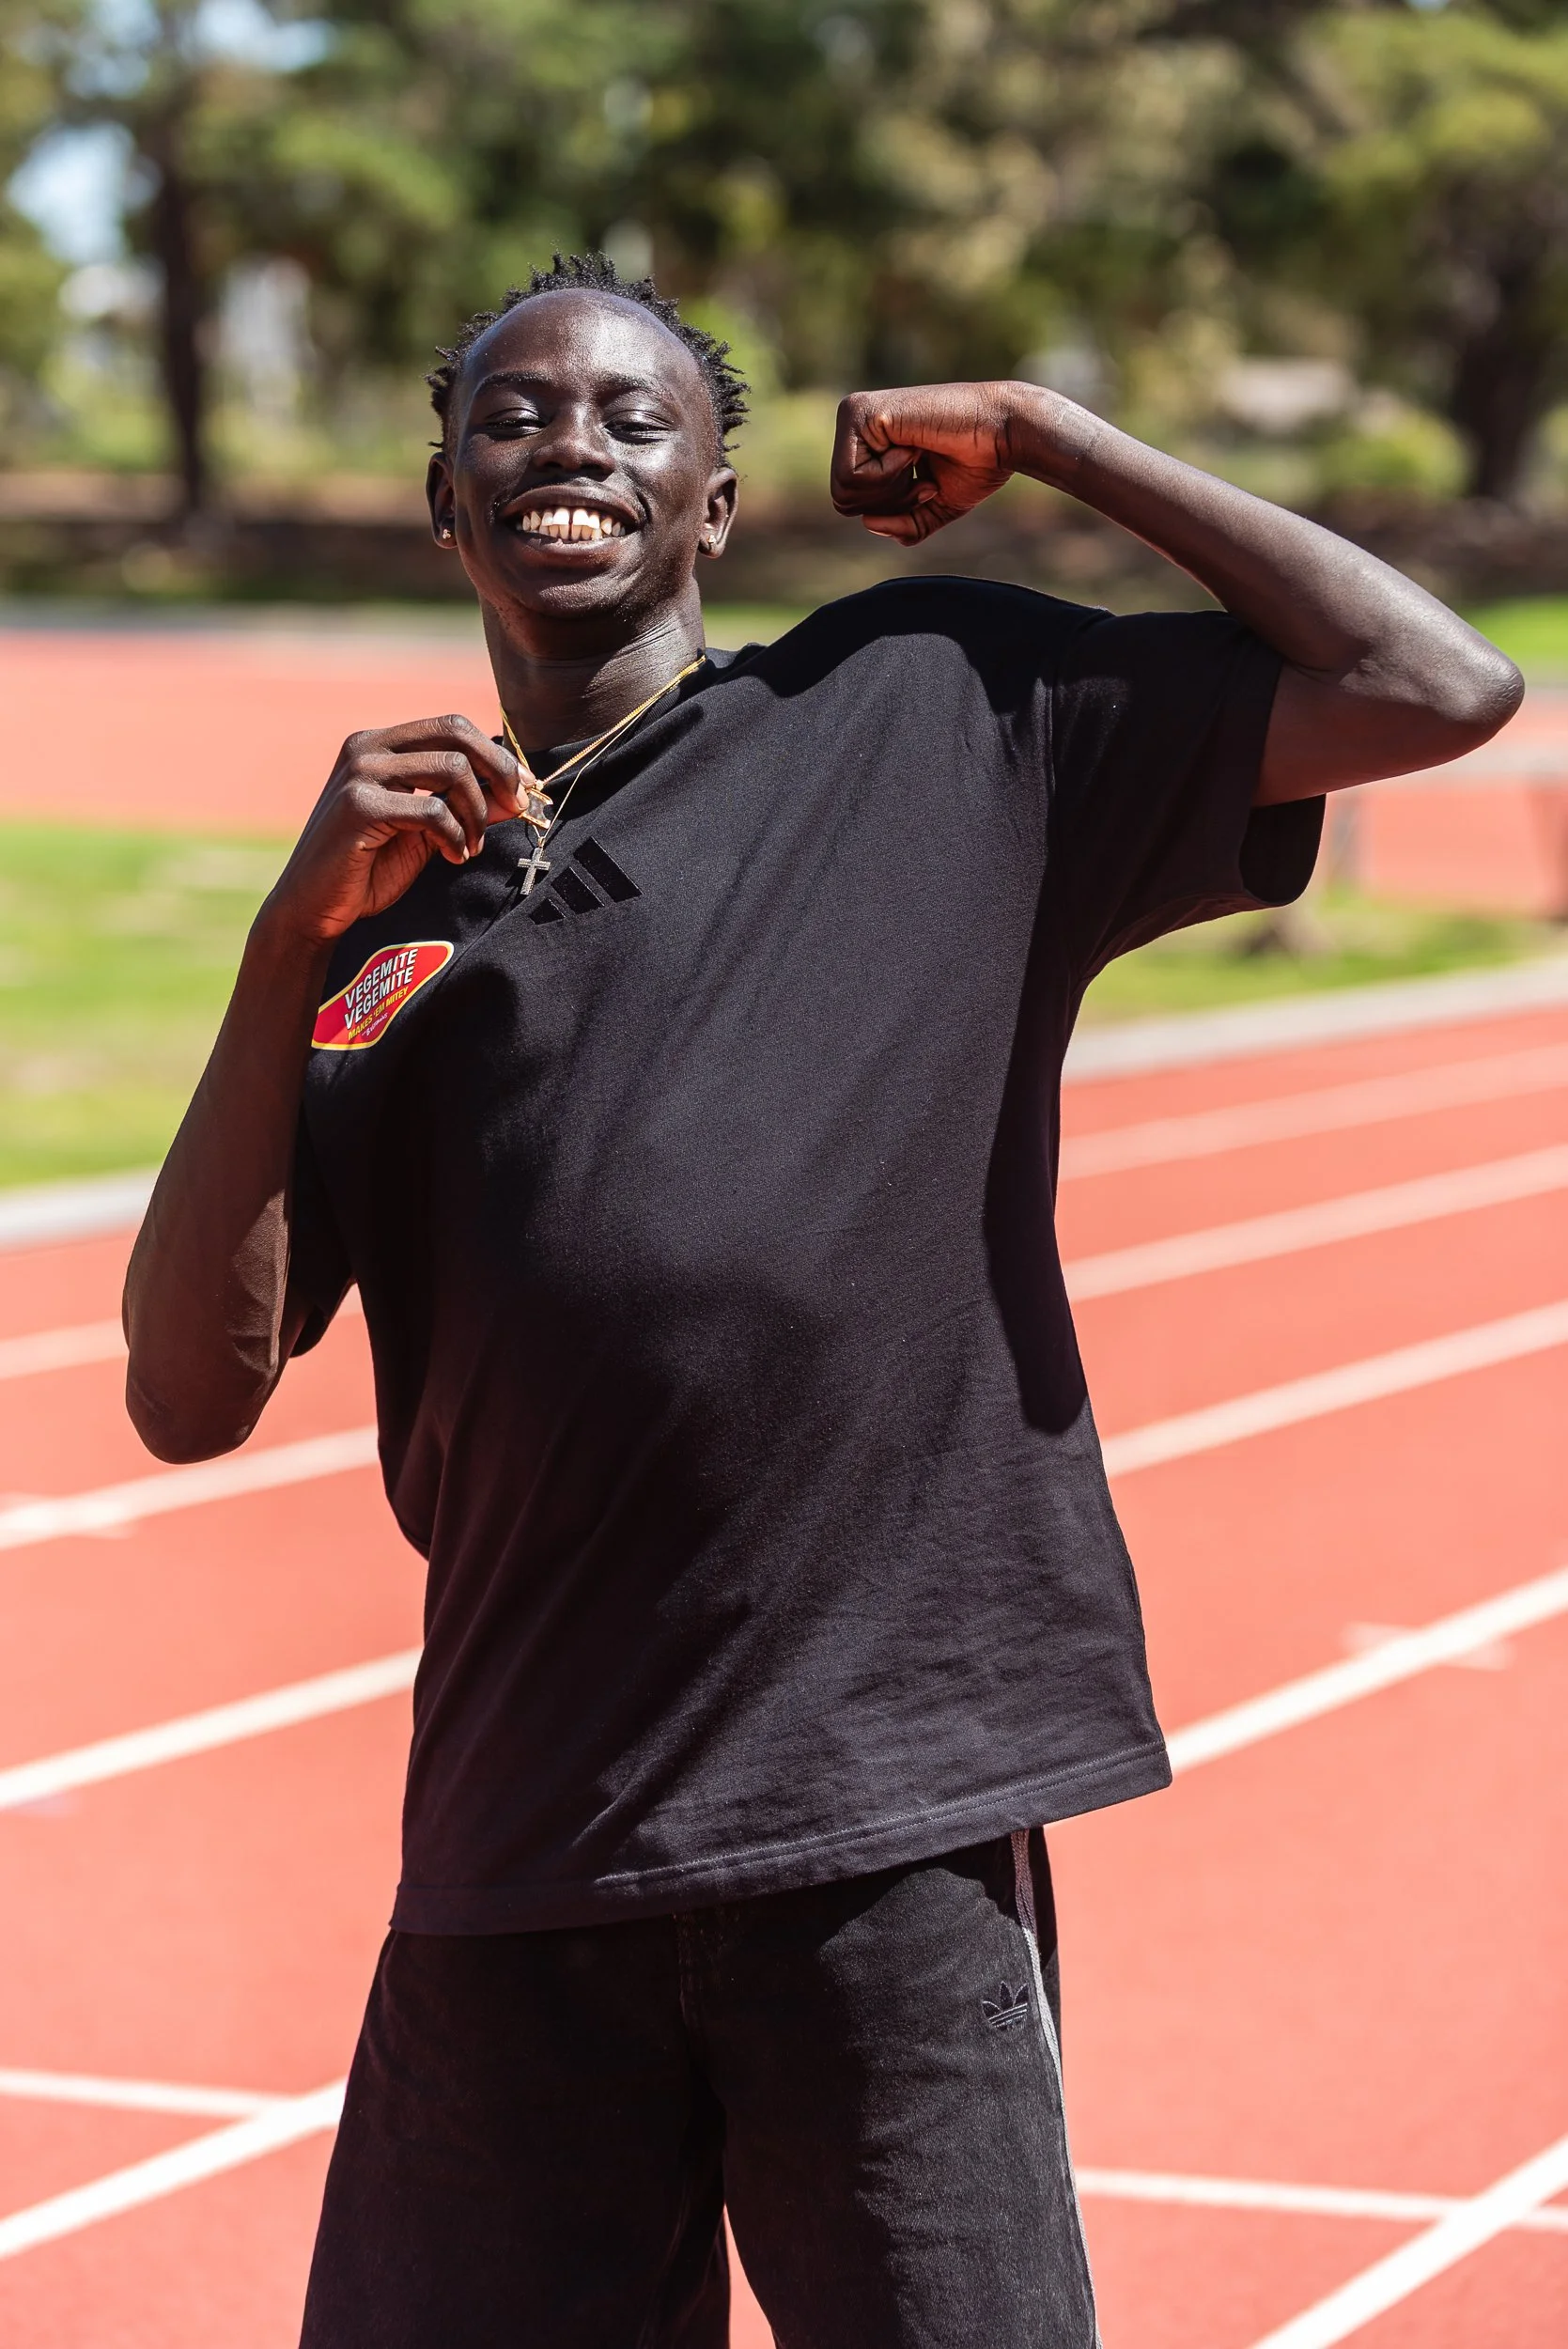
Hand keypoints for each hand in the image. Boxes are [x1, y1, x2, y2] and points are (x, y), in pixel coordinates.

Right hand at [261, 715, 525, 946]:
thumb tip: (519, 793)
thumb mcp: (426, 831)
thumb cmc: (368, 869)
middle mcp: (367, 747)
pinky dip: (454, 836)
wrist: (314, 908)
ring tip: (472, 845)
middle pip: (456, 734)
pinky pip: (432, 810)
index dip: (495, 755)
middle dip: (497, 771)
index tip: (522, 789)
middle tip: (516, 808)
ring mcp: (360, 773)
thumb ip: (464, 806)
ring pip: (451, 769)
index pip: (451, 726)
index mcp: (381, 744)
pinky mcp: (358, 806)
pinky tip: (453, 856)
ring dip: (476, 813)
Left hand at [830, 382, 1015, 543]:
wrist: (1003, 433)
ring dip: (892, 490)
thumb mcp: (934, 506)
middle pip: (844, 500)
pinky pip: (852, 476)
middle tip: (924, 476)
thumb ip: (901, 523)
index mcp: (870, 444)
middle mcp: (856, 425)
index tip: (927, 483)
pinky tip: (912, 447)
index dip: (895, 508)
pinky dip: (889, 475)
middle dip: (890, 502)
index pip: (854, 503)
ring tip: (919, 459)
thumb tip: (867, 523)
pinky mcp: (861, 412)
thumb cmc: (977, 463)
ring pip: (843, 490)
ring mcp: (855, 414)